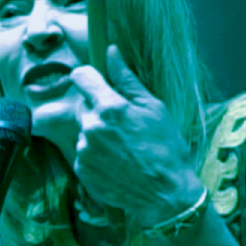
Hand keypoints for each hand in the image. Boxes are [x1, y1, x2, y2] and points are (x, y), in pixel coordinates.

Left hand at [70, 46, 202, 227]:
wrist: (164, 193)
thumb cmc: (165, 148)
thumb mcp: (154, 108)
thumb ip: (127, 79)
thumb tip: (110, 51)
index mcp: (109, 108)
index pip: (81, 77)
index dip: (88, 76)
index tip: (96, 80)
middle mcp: (90, 128)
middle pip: (84, 105)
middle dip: (100, 109)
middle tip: (124, 124)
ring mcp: (82, 150)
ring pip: (84, 129)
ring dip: (98, 133)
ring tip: (124, 146)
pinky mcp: (80, 169)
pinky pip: (83, 152)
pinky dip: (96, 153)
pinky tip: (117, 161)